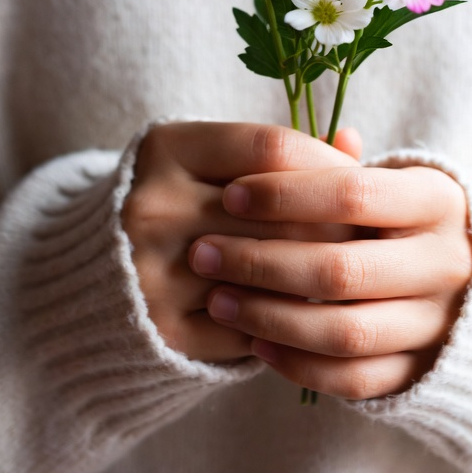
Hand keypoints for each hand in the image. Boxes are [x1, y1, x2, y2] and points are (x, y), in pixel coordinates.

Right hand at [122, 121, 361, 364]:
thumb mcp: (214, 161)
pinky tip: (309, 310)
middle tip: (372, 234)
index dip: (328, 165)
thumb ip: (281, 155)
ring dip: (321, 276)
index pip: (272, 150)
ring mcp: (153, 271)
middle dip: (339, 225)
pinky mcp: (165, 330)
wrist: (99, 276)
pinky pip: (256, 324)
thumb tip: (352, 142)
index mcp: (166, 148)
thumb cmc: (181, 204)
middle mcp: (153, 205)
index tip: (358, 181)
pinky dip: (290, 318)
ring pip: (273, 273)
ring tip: (350, 272)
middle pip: (279, 214)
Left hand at [188, 164, 471, 398]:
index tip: (230, 194)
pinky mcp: (422, 372)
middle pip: (342, 269)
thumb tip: (288, 145)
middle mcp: (446, 264)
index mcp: (438, 201)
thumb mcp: (392, 180)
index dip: (285, 194)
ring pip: (344, 332)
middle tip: (203, 252)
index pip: (354, 194)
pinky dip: (299, 366)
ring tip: (217, 300)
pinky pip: (354, 380)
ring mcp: (437, 323)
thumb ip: (341, 167)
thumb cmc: (408, 218)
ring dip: (270, 318)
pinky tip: (255, 345)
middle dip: (261, 262)